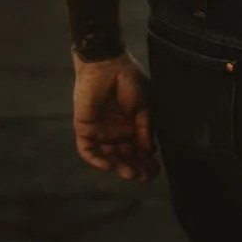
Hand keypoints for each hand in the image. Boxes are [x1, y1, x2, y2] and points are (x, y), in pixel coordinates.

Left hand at [72, 51, 155, 181]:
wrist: (106, 63)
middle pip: (125, 156)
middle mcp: (117, 131)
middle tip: (144, 177)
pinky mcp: (84, 128)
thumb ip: (145, 128)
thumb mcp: (144, 105)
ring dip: (118, 167)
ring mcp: (100, 131)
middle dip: (135, 168)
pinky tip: (108, 166)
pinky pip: (87, 150)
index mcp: (133, 125)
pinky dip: (96, 160)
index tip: (156, 171)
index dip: (147, 162)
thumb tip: (150, 151)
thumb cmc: (128, 79)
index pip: (140, 149)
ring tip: (130, 174)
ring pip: (108, 156)